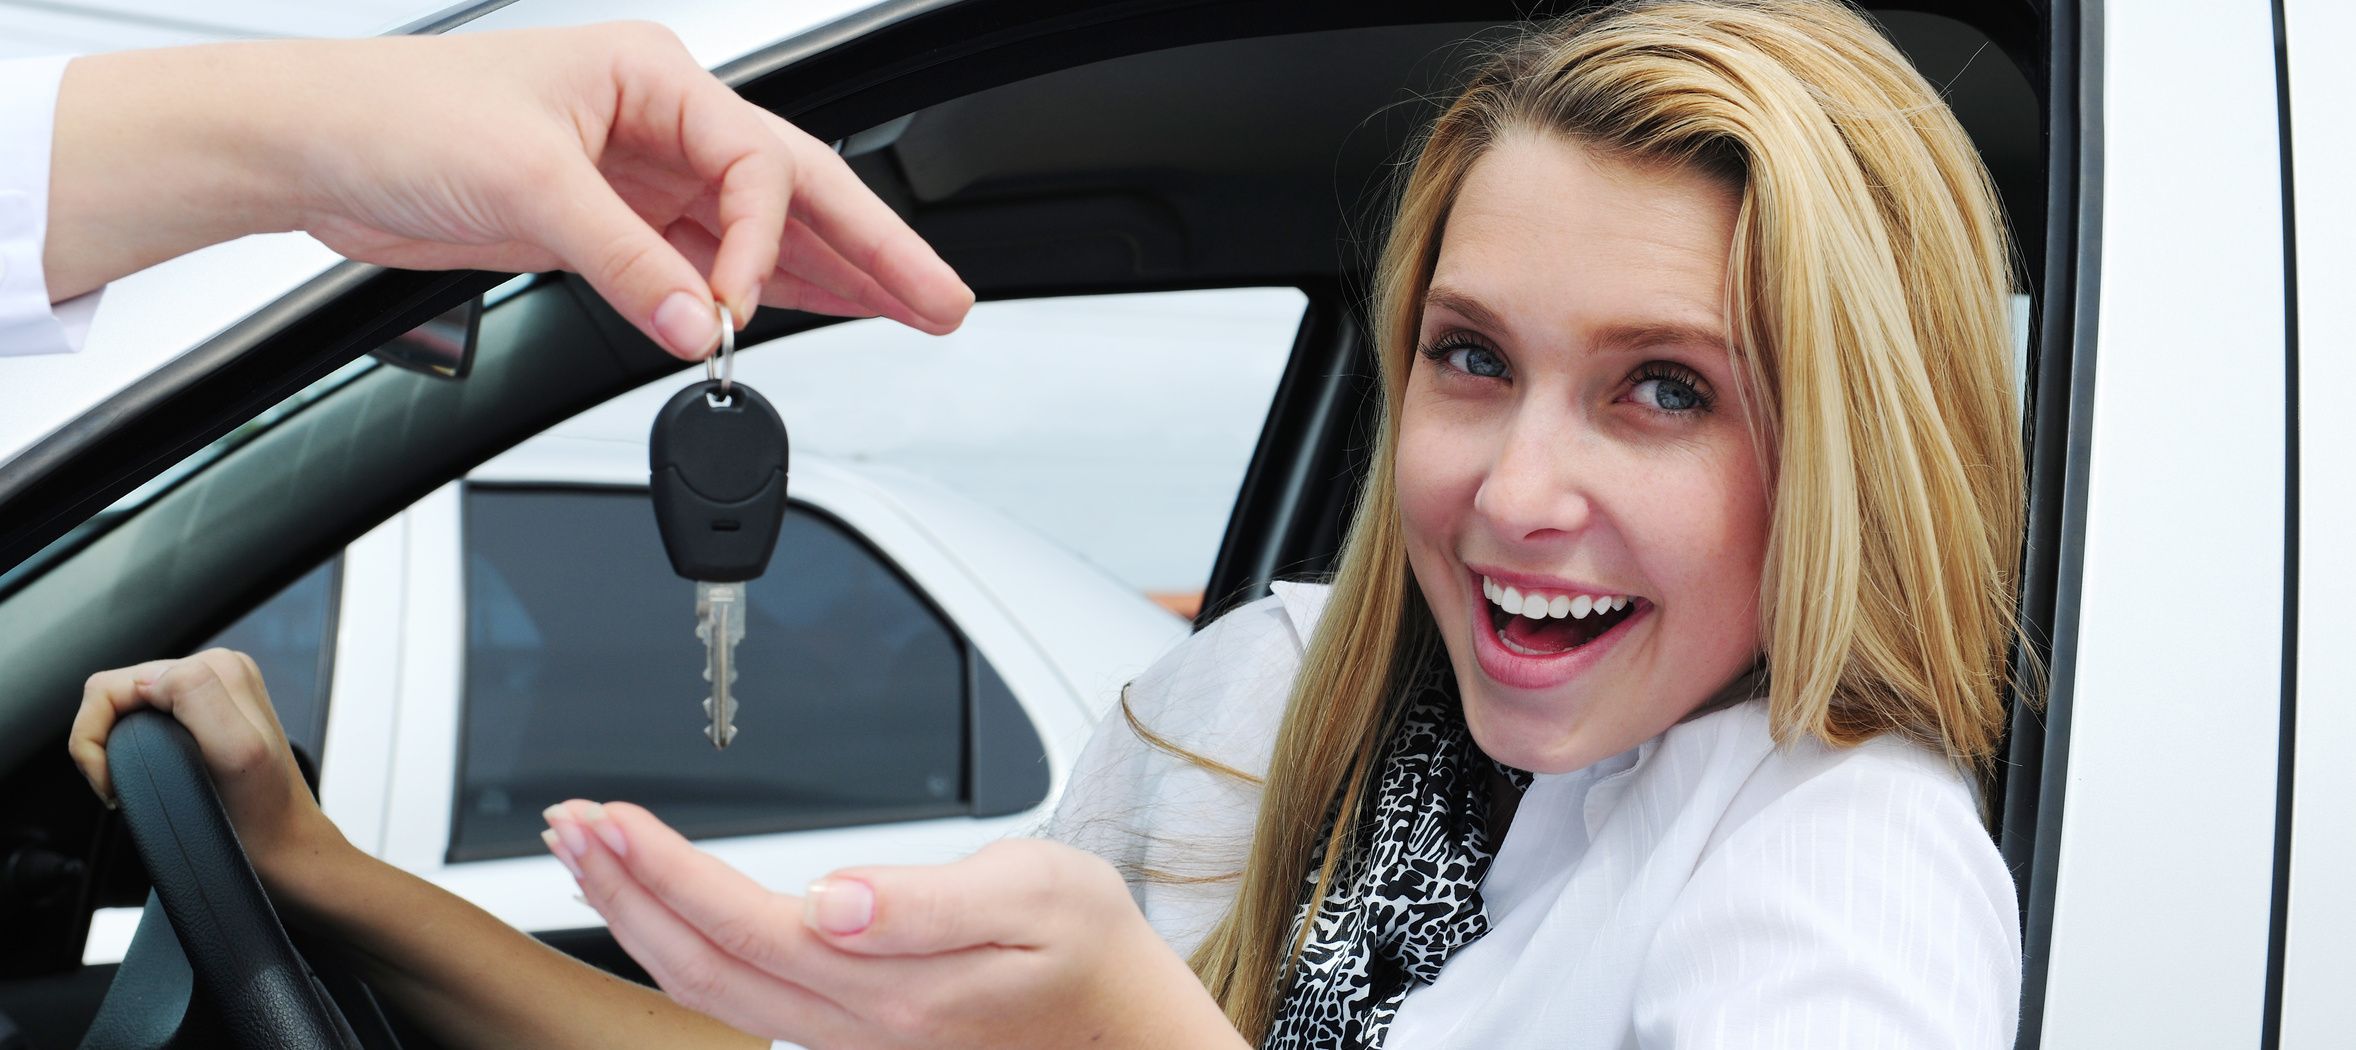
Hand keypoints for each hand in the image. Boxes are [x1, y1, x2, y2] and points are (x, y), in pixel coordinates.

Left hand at [47, 24, 973, 356]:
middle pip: (793, 193)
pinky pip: (708, 265)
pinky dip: (759, 295)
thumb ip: (627, 264)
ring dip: (832, 278)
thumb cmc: (397, 117)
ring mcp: (636, 176)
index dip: (768, 245)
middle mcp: (656, 121)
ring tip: (908, 314)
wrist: (310, 147)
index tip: (737, 310)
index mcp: (652, 78)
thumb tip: (698, 324)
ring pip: (760, 234)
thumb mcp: (527, 185)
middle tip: (943, 303)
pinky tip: (808, 316)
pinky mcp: (606, 225)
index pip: (759, 166)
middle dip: (874, 251)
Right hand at [67, 650, 346, 881]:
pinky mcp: (202, 711)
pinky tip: (152, 773)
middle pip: (116, 692)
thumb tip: (151, 679)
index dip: (97, 739)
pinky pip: (140, 717)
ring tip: (137, 783)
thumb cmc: (261, 816)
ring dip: (117, 747)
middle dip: (104, 742)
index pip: (114, 685)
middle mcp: (217, 670)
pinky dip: (131, 747)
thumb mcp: (236, 750)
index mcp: (220, 669)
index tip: (116, 787)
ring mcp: (210, 690)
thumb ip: (197, 696)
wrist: (285, 844)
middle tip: (122, 789)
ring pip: (123, 706)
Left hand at [543, 800, 1246, 1049]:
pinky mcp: (851, 1029)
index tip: (609, 817)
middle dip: (622, 888)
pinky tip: (660, 909)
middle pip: (700, 960)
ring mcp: (846, 1034)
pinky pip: (737, 992)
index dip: (664, 871)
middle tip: (567, 822)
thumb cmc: (1093, 960)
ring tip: (587, 852)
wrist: (1129, 1034)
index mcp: (891, 986)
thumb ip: (931, 903)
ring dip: (636, 915)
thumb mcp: (1041, 899)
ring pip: (708, 983)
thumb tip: (833, 898)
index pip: (743, 923)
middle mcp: (854, 1024)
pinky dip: (679, 942)